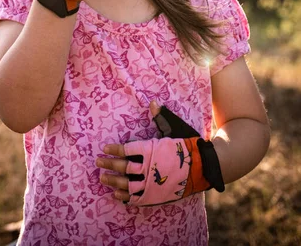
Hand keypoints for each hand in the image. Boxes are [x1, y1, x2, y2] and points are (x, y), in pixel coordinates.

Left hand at [96, 101, 223, 205]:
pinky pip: (137, 198)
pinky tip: (117, 195)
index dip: (115, 149)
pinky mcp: (156, 196)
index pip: (127, 149)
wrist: (203, 166)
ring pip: (128, 185)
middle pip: (124, 168)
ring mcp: (153, 184)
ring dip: (114, 182)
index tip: (105, 148)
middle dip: (109, 165)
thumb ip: (160, 117)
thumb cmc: (186, 145)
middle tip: (98, 163)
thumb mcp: (174, 128)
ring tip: (102, 178)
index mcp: (152, 150)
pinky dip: (126, 197)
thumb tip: (152, 102)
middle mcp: (150, 168)